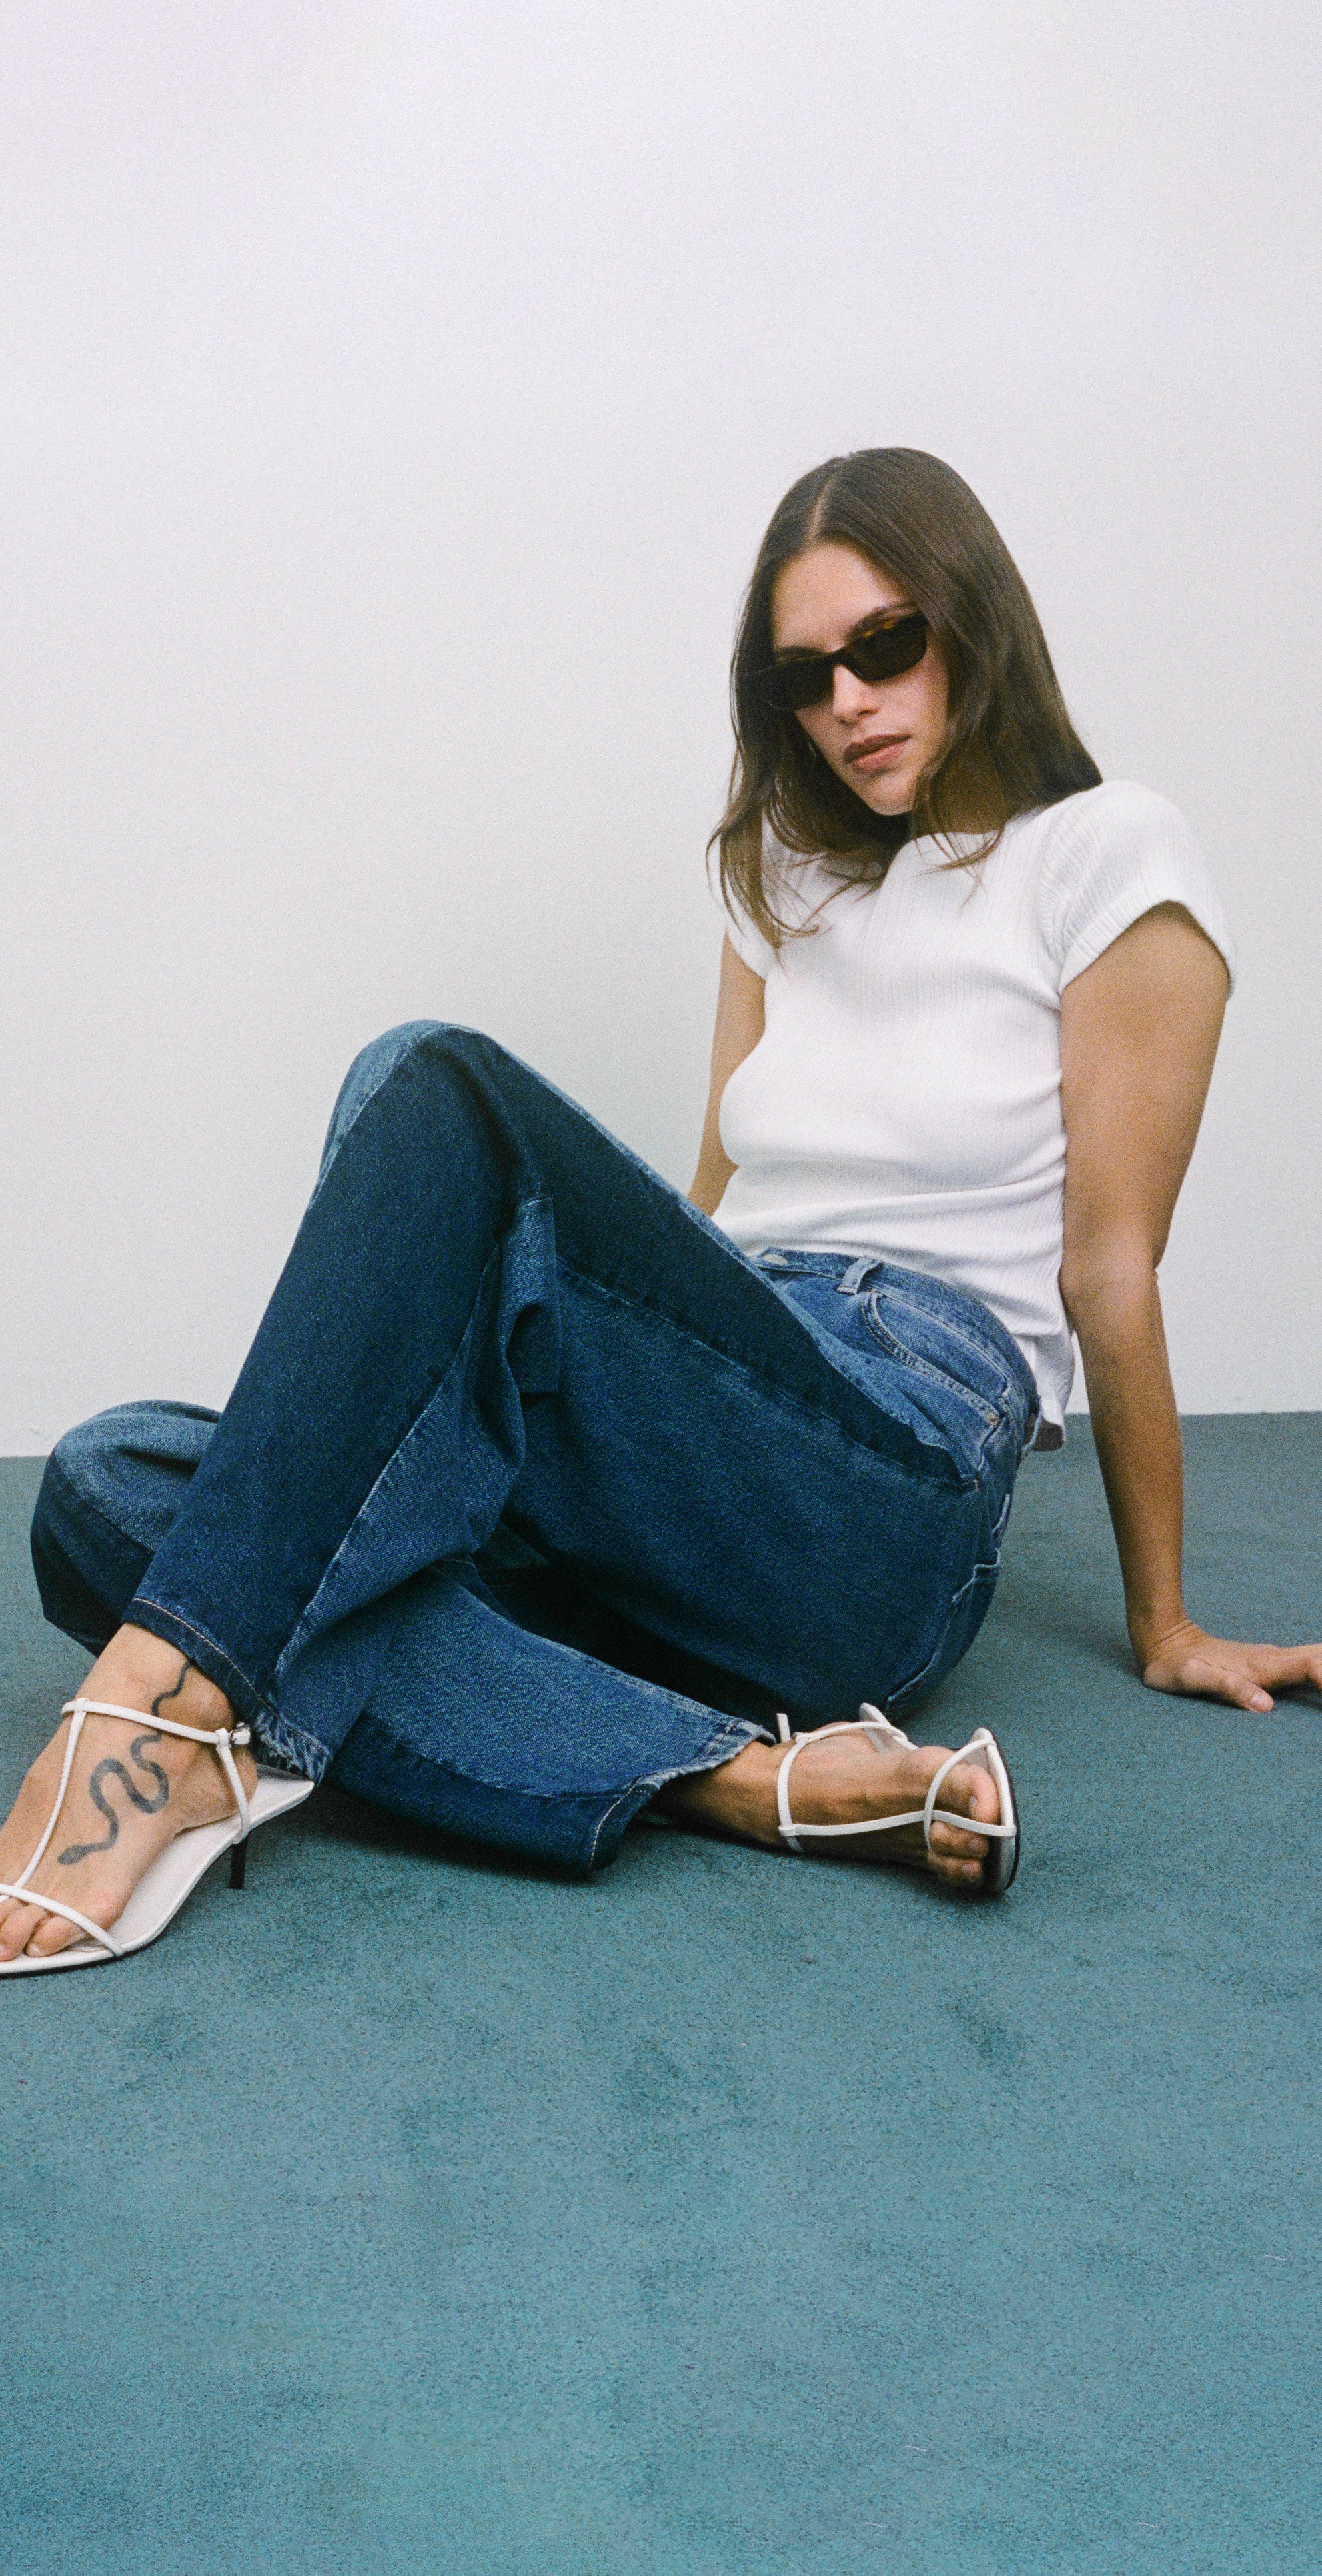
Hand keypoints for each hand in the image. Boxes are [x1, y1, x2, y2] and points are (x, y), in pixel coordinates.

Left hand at [1138, 1617, 1321, 1712]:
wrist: (1166, 1643)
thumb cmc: (1175, 1667)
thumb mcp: (1192, 1679)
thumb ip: (1227, 1689)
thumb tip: (1265, 1706)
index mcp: (1262, 1666)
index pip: (1310, 1666)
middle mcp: (1275, 1661)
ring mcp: (1275, 1662)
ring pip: (1318, 1659)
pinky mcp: (1272, 1668)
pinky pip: (1309, 1667)